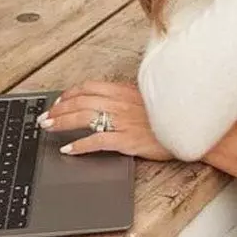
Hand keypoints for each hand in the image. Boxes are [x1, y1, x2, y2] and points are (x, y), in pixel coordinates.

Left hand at [36, 81, 174, 160]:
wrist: (191, 128)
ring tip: (49, 128)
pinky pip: (96, 141)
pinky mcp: (126, 139)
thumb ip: (130, 98)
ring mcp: (123, 121)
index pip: (90, 87)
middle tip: (45, 116)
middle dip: (59, 108)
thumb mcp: (150, 99)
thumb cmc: (172, 116)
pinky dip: (79, 145)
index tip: (60, 100)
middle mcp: (121, 103)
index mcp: (126, 91)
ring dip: (62, 122)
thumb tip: (113, 101)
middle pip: (81, 101)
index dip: (70, 93)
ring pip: (84, 117)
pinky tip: (68, 149)